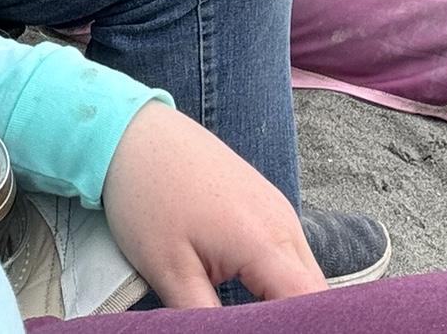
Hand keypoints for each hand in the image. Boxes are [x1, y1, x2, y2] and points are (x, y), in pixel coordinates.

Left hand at [102, 103, 327, 306]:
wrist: (131, 131)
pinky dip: (281, 278)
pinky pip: (289, 249)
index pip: (310, 303)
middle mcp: (283, 220)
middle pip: (315, 291)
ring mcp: (276, 205)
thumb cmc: (147, 197)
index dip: (303, 328)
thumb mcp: (170, 272)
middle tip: (260, 328)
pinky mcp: (264, 200)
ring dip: (290, 300)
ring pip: (304, 270)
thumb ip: (208, 321)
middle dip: (299, 318)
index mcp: (264, 240)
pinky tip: (255, 294)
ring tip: (259, 321)